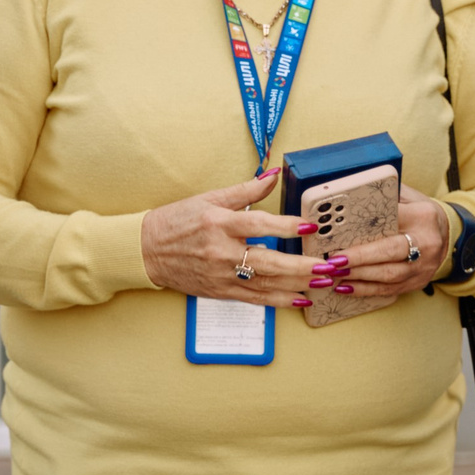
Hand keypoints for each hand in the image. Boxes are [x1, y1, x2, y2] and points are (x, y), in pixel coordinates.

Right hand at [140, 170, 317, 306]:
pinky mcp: (220, 291)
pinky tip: (300, 299)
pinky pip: (254, 299)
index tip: (309, 226)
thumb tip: (274, 173)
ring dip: (296, 284)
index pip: (258, 224)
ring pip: (264, 283)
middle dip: (300, 266)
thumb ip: (246, 189)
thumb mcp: (210, 198)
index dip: (285, 226)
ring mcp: (220, 274)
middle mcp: (220, 251)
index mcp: (218, 223)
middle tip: (327, 265)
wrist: (147, 250)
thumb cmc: (178, 220)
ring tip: (322, 282)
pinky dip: (278, 301)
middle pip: (267, 261)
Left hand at [303, 188, 453, 313]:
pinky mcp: (418, 282)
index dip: (367, 228)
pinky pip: (389, 290)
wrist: (450, 236)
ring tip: (335, 273)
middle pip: (390, 252)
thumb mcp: (409, 196)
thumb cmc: (420, 213)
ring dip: (358, 276)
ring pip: (389, 275)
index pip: (393, 219)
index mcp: (422, 216)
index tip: (343, 233)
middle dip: (360, 258)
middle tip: (334, 260)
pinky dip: (365, 290)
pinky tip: (345, 287)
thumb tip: (352, 191)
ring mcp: (424, 266)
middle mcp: (426, 243)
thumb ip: (387, 194)